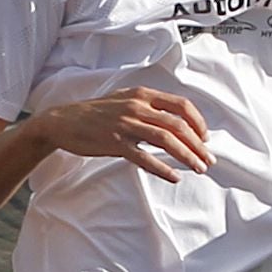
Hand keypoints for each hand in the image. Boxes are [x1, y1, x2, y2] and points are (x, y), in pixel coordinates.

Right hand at [36, 87, 211, 183]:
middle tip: (208, 160)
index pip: (181, 105)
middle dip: (198, 145)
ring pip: (166, 140)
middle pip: (178, 125)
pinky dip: (162, 168)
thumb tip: (174, 121)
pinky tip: (174, 177)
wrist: (63, 121)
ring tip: (198, 168)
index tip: (205, 138)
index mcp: (143, 94)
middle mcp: (137, 106)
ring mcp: (126, 124)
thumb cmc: (95, 114)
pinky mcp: (115, 142)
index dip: (198, 122)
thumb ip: (148, 107)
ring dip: (187, 156)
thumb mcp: (124, 100)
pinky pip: (144, 157)